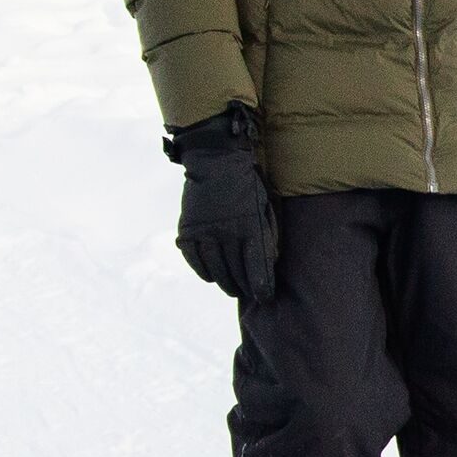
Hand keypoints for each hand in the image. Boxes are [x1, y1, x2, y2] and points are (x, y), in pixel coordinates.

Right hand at [167, 107, 272, 299]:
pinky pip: (195, 261)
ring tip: (232, 288)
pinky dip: (204, 272)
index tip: (265, 297)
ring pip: (215, 271)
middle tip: (249, 292)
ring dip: (225, 283)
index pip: (256, 268)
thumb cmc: (247, 184)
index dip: (261, 287)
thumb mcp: (265, 206)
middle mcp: (226, 233)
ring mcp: (204, 233)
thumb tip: (268, 264)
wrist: (215, 160)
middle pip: (236, 274)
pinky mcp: (188, 231)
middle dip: (245, 287)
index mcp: (250, 227)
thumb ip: (267, 235)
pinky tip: (212, 275)